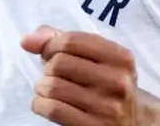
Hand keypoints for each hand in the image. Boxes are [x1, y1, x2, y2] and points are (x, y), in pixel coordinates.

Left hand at [21, 26, 140, 125]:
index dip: (51, 45)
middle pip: (60, 62)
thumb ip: (62, 41)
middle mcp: (118, 81)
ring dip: (42, 87)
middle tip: (52, 74)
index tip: (48, 53)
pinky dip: (40, 104)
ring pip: (54, 86)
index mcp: (121, 58)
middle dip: (47, 67)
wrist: (132, 121)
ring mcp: (107, 107)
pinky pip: (54, 109)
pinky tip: (44, 103)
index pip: (72, 41)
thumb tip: (27, 40)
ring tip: (47, 89)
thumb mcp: (97, 58)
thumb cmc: (106, 83)